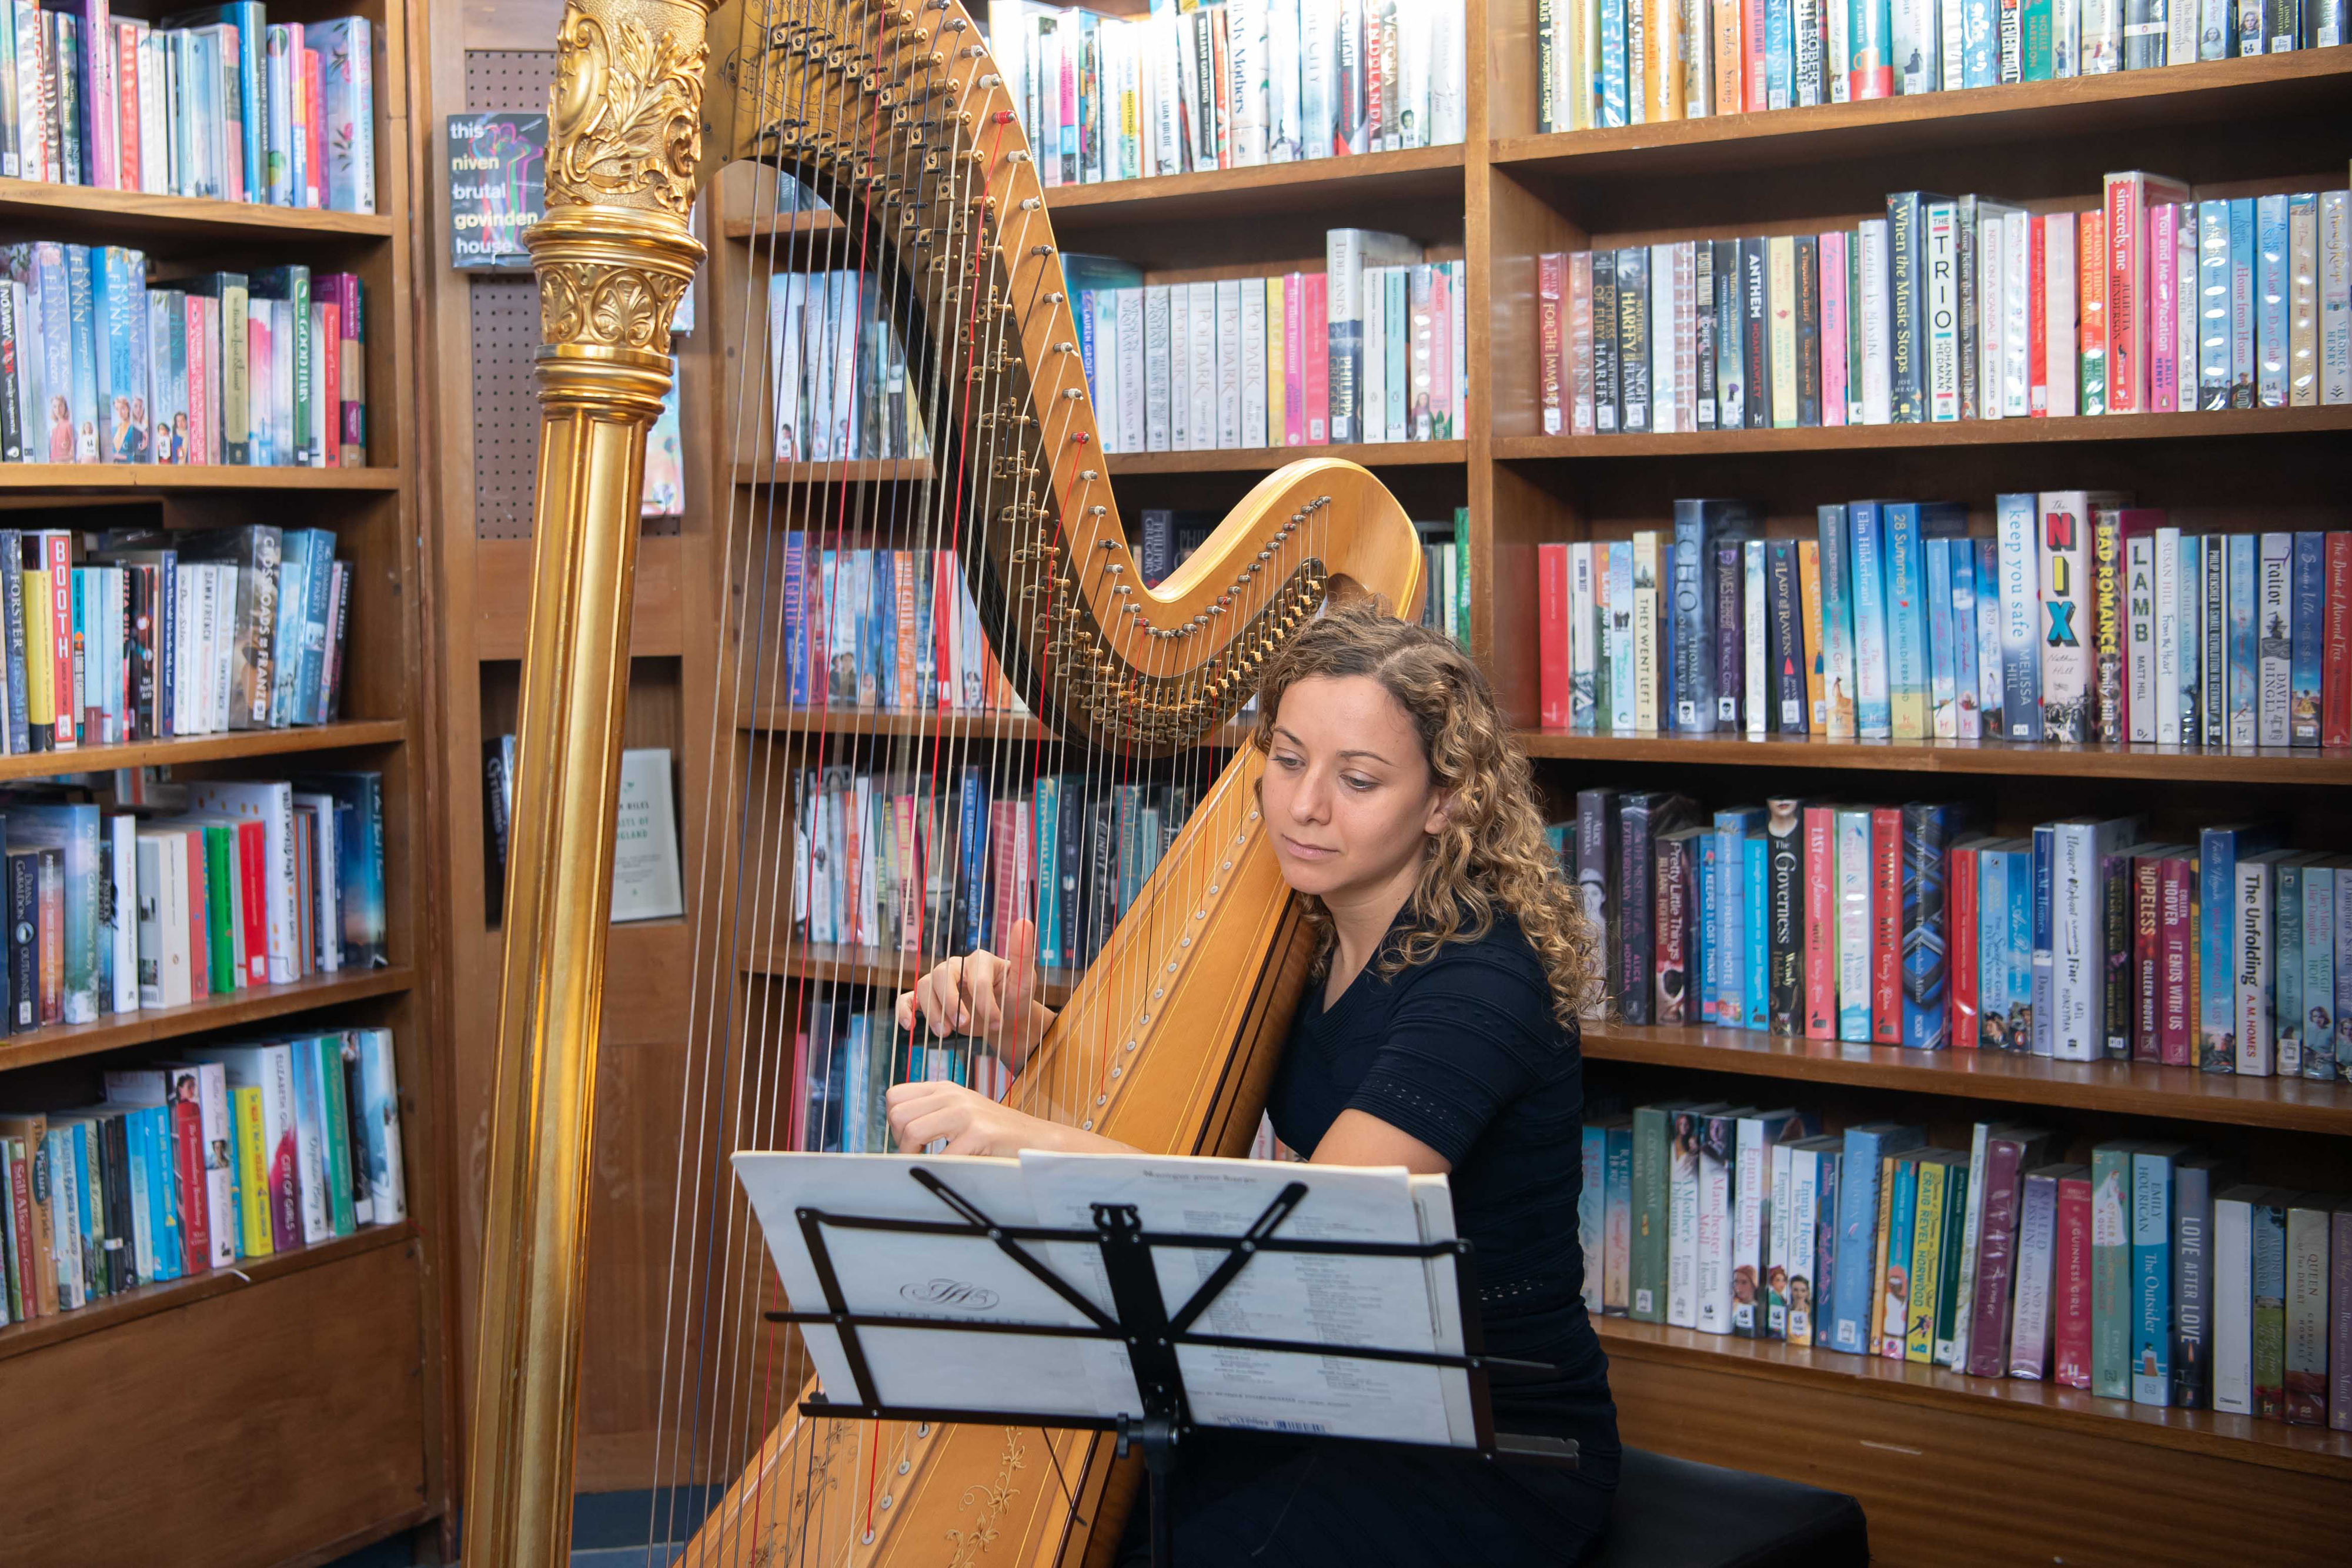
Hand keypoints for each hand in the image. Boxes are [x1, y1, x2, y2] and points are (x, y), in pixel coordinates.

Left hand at [885, 1079, 1070, 1156]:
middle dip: (900, 1142)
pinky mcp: (979, 1132)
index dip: (893, 1122)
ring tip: (928, 1163)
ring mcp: (966, 1112)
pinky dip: (938, 1169)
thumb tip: (897, 1130)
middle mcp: (951, 1094)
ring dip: (913, 1156)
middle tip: (916, 1155)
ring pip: (913, 1132)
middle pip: (898, 1114)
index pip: (894, 1096)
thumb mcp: (960, 1113)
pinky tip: (948, 1170)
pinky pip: (941, 1156)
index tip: (909, 1140)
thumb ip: (932, 1113)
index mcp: (943, 1088)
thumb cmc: (994, 1133)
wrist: (1035, 1139)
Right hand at [893, 918, 1052, 1067]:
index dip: (985, 1003)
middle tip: (964, 1025)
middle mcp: (956, 966)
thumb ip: (1023, 955)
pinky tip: (909, 1025)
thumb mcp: (1025, 981)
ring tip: (945, 1033)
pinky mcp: (931, 999)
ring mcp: (941, 982)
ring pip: (924, 987)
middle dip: (951, 1003)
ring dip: (932, 1011)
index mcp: (979, 960)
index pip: (976, 980)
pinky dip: (904, 1010)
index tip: (997, 1023)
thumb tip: (1024, 921)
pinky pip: (909, 999)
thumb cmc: (1015, 999)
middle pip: (942, 976)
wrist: (1005, 1021)